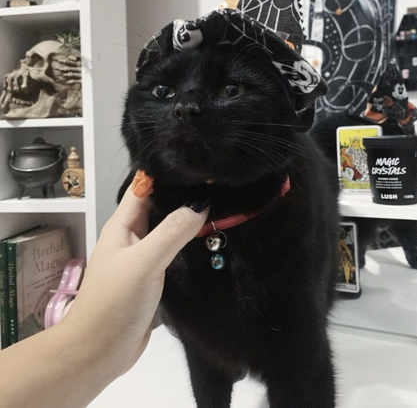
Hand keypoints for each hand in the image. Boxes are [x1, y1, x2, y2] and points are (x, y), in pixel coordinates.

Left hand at [61, 187, 209, 380]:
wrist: (99, 351)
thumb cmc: (114, 301)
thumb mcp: (144, 261)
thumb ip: (172, 232)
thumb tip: (201, 204)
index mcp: (122, 225)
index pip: (143, 187)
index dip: (165, 173)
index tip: (196, 164)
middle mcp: (131, 237)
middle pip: (158, 207)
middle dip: (182, 195)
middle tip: (217, 184)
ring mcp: (142, 258)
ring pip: (167, 230)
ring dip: (187, 221)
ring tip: (219, 206)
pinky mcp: (152, 278)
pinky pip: (172, 253)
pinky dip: (188, 245)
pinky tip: (208, 241)